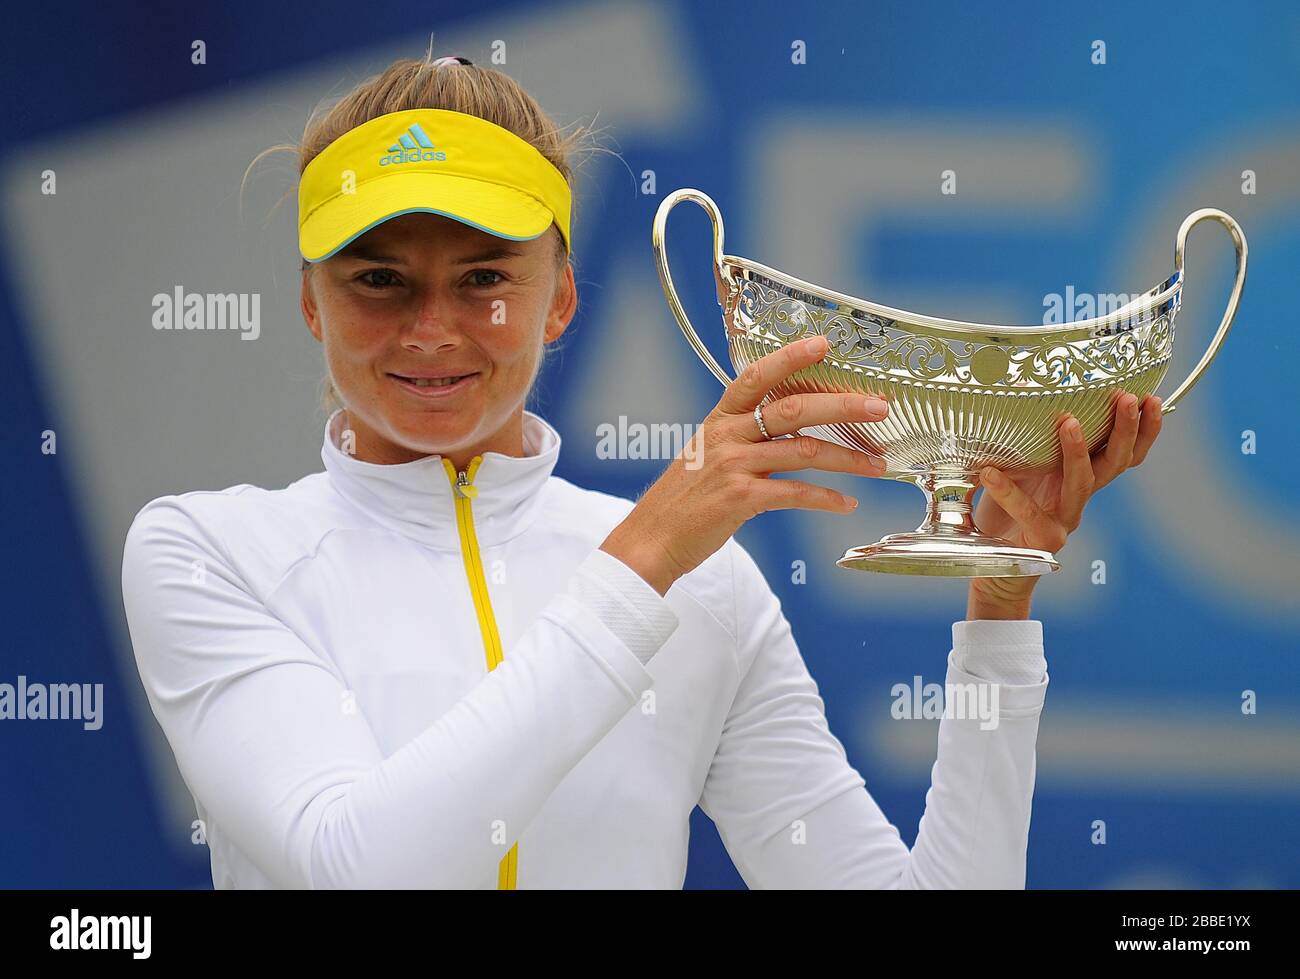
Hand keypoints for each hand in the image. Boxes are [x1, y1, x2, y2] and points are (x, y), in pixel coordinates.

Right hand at [601, 335, 890, 594]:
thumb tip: (787, 424)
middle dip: (843, 406)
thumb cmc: (684, 498)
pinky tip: (846, 504)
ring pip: (804, 451)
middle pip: (794, 409)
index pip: (757, 376)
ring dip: (847, 458)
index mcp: (720, 419)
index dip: (790, 357)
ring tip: (877, 465)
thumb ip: (743, 435)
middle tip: (879, 406)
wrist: (653, 538)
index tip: (823, 344)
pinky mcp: (740, 499)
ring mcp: (733, 466)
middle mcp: (727, 436)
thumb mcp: (707, 453)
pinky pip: (795, 494)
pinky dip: (826, 499)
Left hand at [967, 391, 1163, 617]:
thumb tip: (1012, 388)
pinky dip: (1007, 491)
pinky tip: (990, 472)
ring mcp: (1066, 519)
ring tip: (1070, 422)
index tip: (1150, 396)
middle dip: (1127, 429)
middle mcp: (1079, 495)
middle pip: (1116, 462)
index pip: (1122, 451)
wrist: (991, 567)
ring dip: (1079, 451)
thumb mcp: (1015, 468)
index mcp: (1079, 475)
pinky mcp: (1043, 539)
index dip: (1142, 428)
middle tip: (1131, 398)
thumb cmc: (1002, 511)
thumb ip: (1020, 440)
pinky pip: (1028, 511)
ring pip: (1083, 483)